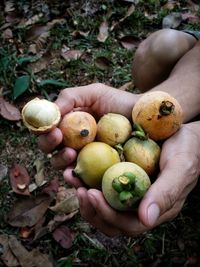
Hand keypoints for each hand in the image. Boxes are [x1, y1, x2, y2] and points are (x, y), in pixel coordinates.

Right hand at [38, 83, 138, 170]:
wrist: (145, 117)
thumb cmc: (119, 103)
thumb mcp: (95, 93)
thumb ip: (70, 97)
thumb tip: (50, 112)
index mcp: (69, 126)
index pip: (48, 132)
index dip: (45, 132)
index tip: (53, 130)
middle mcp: (74, 144)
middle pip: (51, 151)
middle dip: (50, 147)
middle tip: (61, 141)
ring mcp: (86, 159)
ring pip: (64, 166)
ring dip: (61, 163)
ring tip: (71, 155)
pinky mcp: (97, 174)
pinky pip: (82, 180)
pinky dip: (76, 180)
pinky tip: (78, 178)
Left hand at [66, 122, 199, 235]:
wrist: (185, 134)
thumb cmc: (187, 150)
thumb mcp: (180, 168)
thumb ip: (165, 193)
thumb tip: (146, 219)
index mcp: (156, 208)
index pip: (129, 224)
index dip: (108, 214)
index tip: (91, 194)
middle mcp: (141, 204)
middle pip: (112, 221)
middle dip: (92, 209)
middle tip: (79, 189)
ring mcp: (132, 192)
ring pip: (104, 206)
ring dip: (86, 197)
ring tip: (73, 179)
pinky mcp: (124, 178)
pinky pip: (103, 186)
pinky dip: (89, 180)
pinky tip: (80, 169)